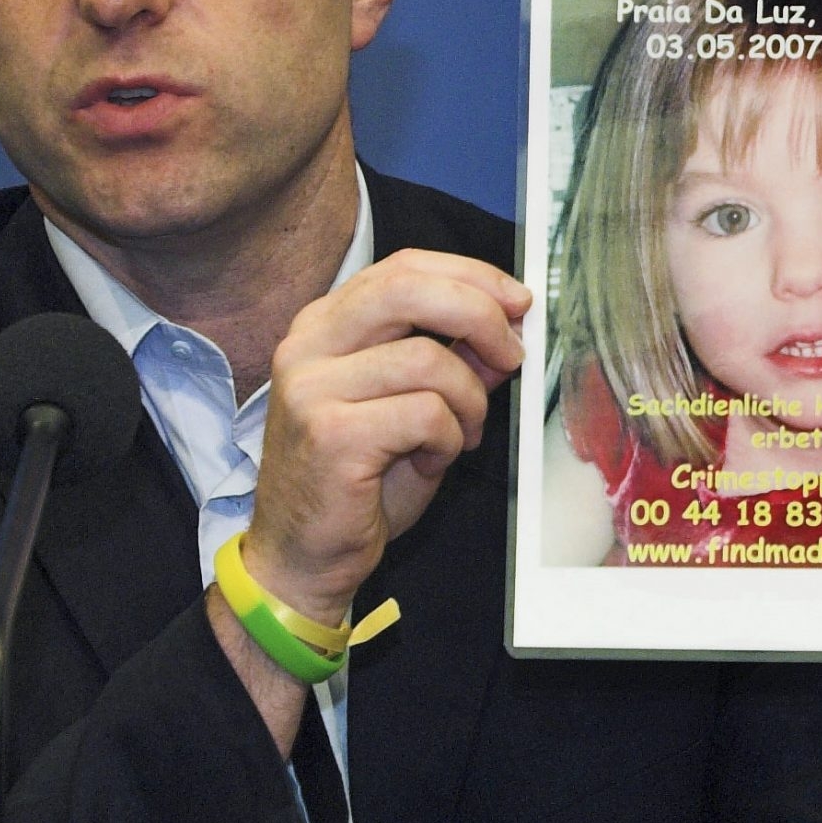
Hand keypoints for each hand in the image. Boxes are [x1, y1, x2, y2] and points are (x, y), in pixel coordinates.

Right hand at [243, 250, 529, 621]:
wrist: (305, 555)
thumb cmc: (360, 481)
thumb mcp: (413, 406)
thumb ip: (452, 361)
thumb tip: (507, 327)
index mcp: (324, 326)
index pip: (403, 267)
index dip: (470, 275)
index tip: (516, 299)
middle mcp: (308, 346)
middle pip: (408, 288)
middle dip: (480, 313)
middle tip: (513, 352)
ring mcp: (312, 388)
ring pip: (428, 358)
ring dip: (469, 399)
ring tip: (462, 434)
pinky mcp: (331, 434)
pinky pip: (425, 413)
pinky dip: (449, 437)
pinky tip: (432, 459)